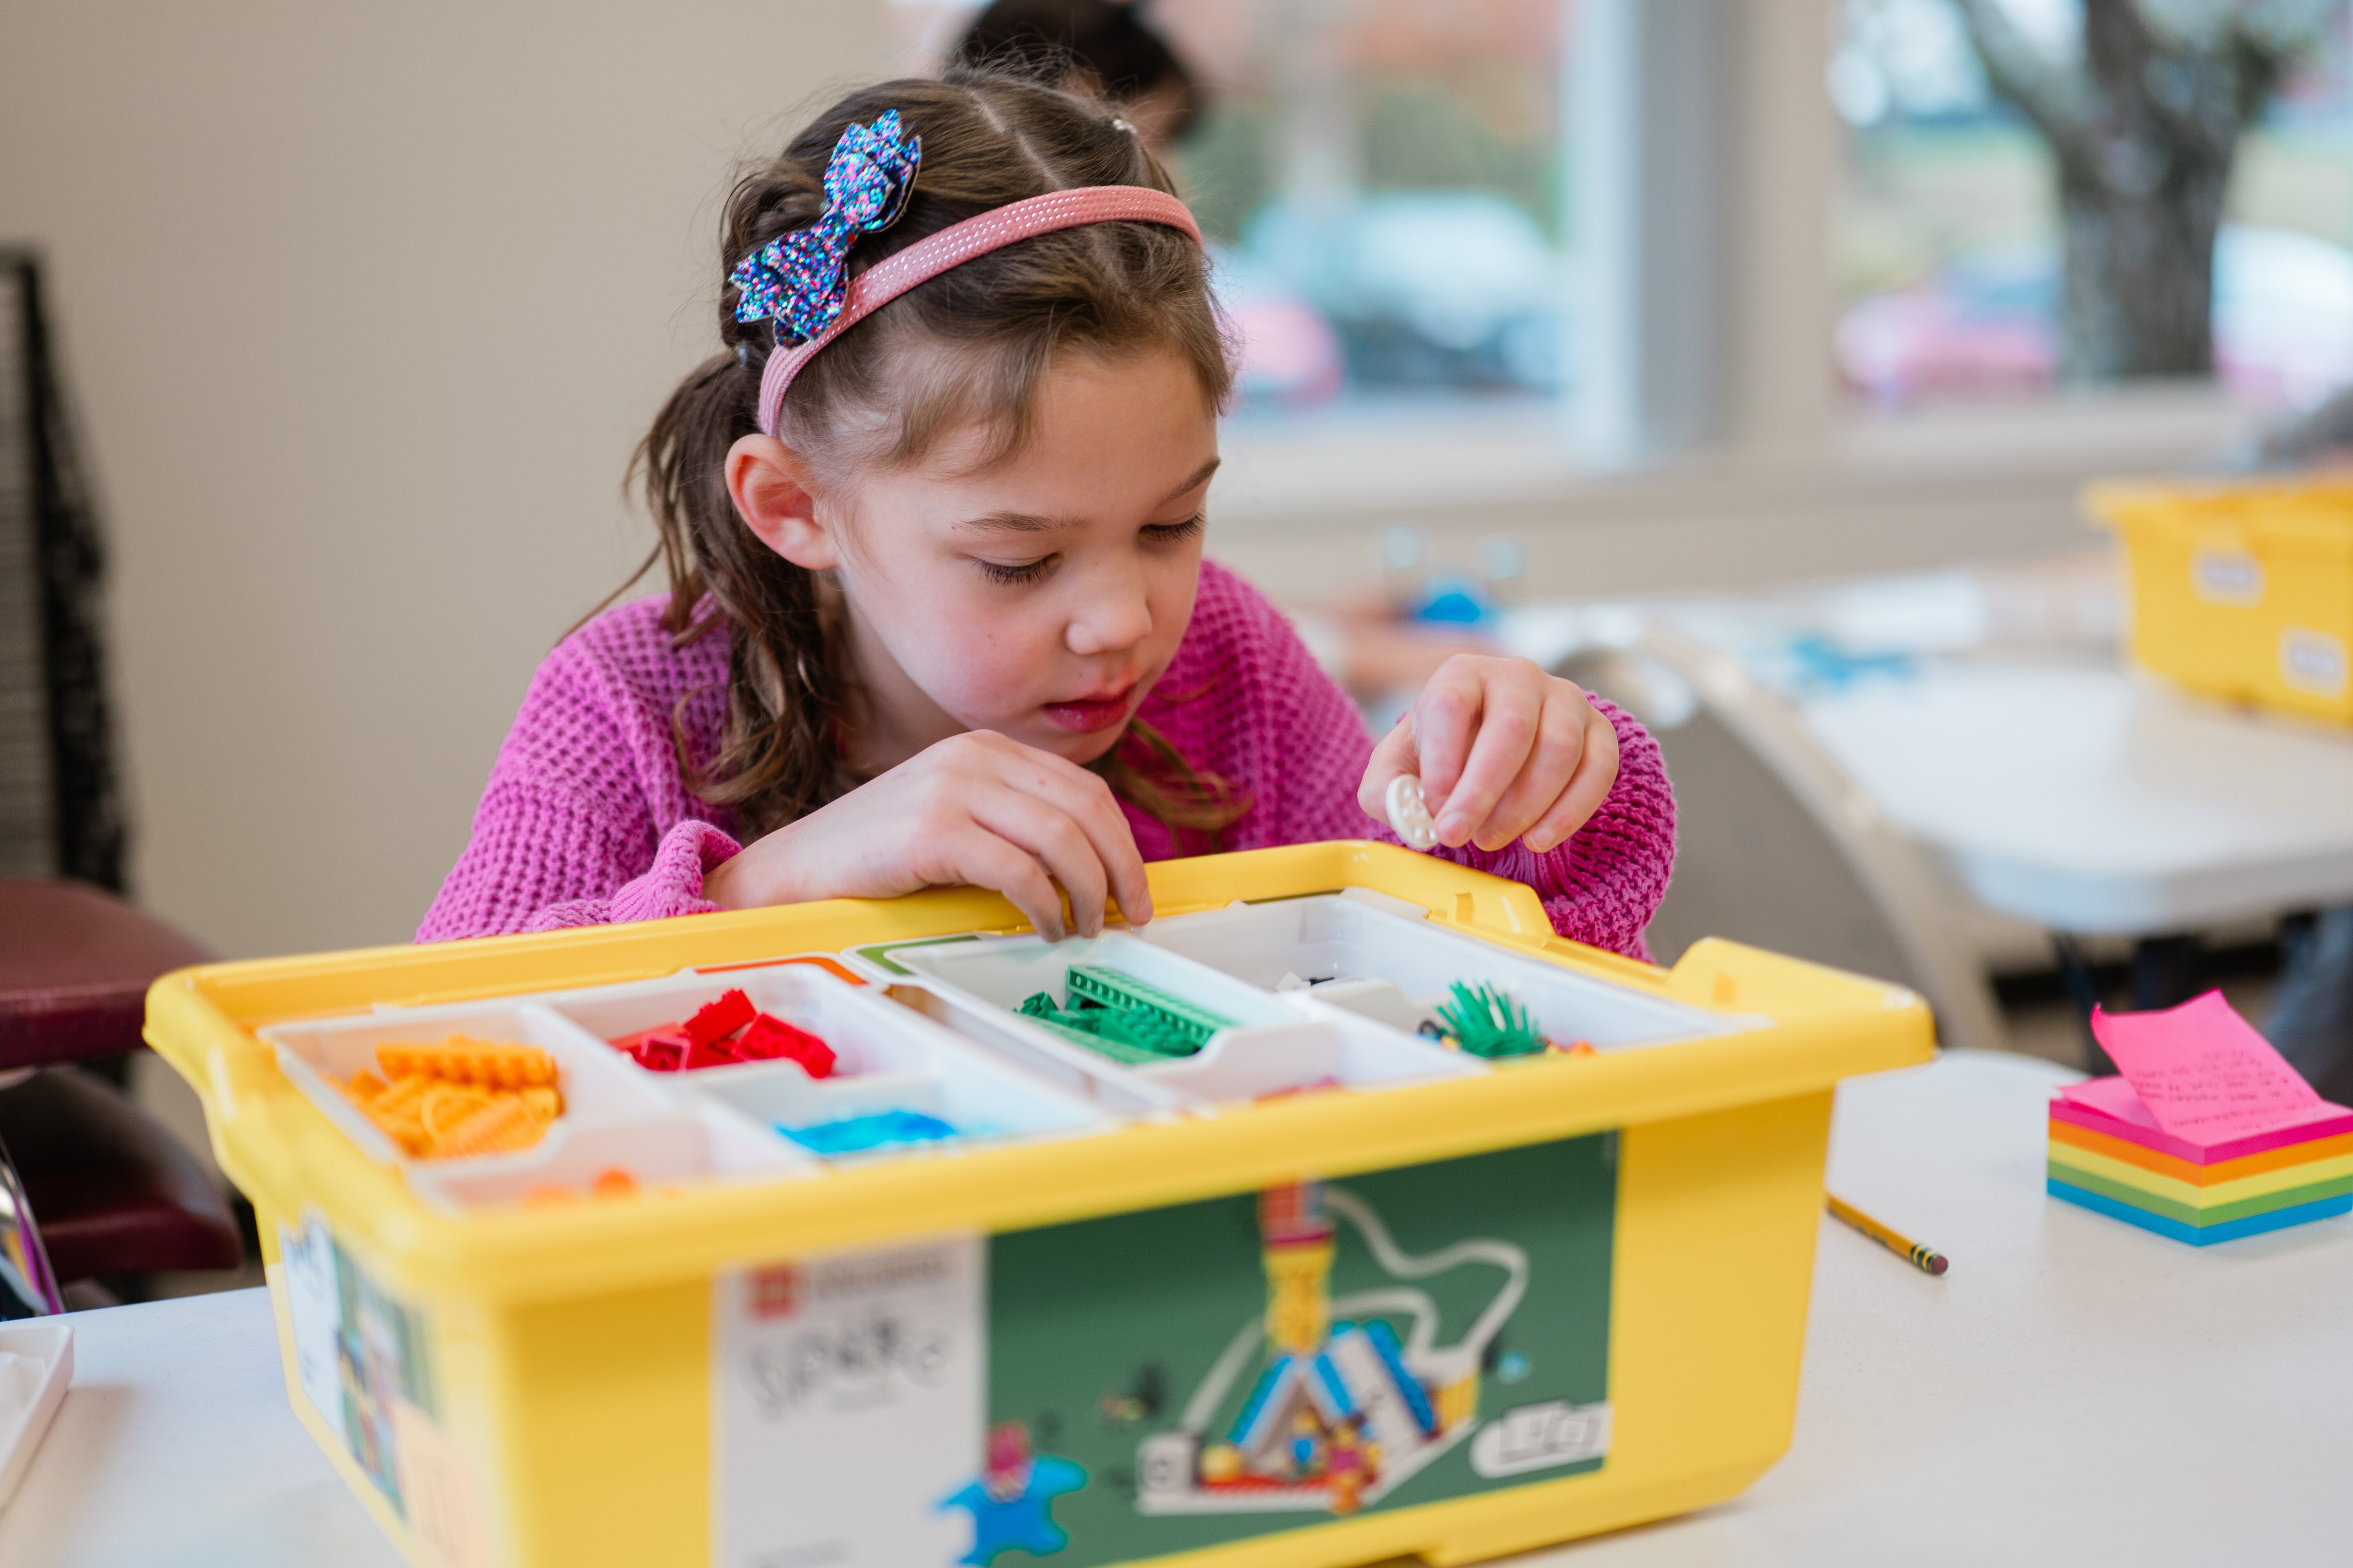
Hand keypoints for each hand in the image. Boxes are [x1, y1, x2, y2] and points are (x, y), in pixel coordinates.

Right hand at [704, 730, 1150, 939]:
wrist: (797, 871)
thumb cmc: (881, 857)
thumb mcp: (957, 818)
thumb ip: (1013, 822)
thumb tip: (1090, 868)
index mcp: (987, 748)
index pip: (1085, 789)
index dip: (1121, 842)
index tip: (1133, 888)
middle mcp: (975, 756)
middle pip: (1084, 808)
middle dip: (1120, 867)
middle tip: (1129, 914)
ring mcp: (952, 788)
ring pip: (1059, 838)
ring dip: (1086, 891)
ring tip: (1086, 928)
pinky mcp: (932, 830)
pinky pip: (1017, 870)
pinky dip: (1043, 905)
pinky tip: (1044, 928)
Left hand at [1358, 655, 1618, 853]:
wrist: (1493, 750)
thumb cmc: (1443, 757)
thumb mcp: (1399, 769)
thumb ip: (1385, 790)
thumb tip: (1401, 809)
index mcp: (1461, 675)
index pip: (1451, 706)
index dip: (1443, 760)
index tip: (1434, 809)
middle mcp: (1517, 676)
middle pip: (1511, 728)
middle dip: (1483, 791)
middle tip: (1459, 837)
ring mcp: (1565, 699)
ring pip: (1559, 751)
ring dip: (1524, 806)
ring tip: (1491, 840)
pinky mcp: (1599, 731)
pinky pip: (1598, 770)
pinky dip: (1570, 812)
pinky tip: (1539, 840)